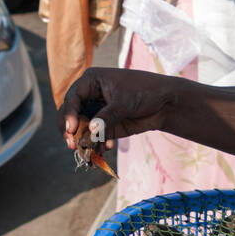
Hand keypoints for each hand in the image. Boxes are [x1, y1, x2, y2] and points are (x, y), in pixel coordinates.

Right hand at [59, 66, 175, 154]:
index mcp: (91, 81)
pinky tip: (106, 149)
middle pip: (71, 115)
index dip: (69, 114)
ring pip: (82, 129)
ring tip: (89, 153)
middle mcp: (90, 96)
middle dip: (71, 131)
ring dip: (84, 142)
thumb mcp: (124, 102)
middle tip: (73, 146)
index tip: (71, 130)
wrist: (165, 103)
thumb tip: (91, 130)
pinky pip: (95, 137)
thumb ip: (107, 116)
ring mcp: (97, 111)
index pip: (72, 98)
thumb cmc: (145, 92)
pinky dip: (97, 145)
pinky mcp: (105, 125)